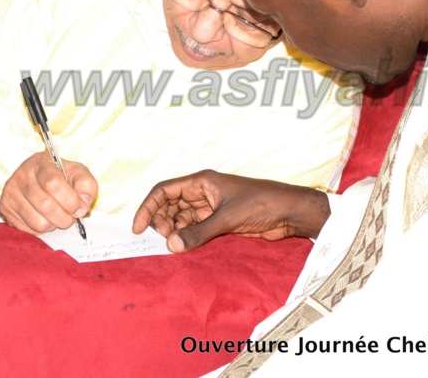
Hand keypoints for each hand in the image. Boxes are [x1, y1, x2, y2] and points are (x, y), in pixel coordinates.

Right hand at [0, 153, 97, 234]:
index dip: (70, 200)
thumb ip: (86, 184)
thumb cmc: (59, 176)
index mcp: (40, 163)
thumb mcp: (76, 172)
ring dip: (54, 225)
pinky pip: (29, 230)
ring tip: (57, 217)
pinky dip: (42, 229)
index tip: (81, 209)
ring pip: (38, 222)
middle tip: (71, 217)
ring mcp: (11, 193)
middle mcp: (22, 176)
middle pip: (46, 206)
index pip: (53, 183)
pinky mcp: (5, 209)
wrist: (34, 178)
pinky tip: (45, 218)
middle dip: (65, 218)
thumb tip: (84, 202)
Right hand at [132, 170, 329, 252]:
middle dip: (161, 220)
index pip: (165, 190)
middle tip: (164, 239)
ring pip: (181, 217)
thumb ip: (199, 233)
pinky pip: (194, 228)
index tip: (138, 227)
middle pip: (170, 204)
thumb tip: (171, 245)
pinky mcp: (219, 221)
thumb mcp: (227, 218)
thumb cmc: (262, 203)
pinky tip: (184, 245)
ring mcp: (210, 207)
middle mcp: (203, 192)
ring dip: (174, 230)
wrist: (289, 212)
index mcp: (202, 181)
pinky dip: (186, 236)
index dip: (148, 206)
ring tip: (173, 244)